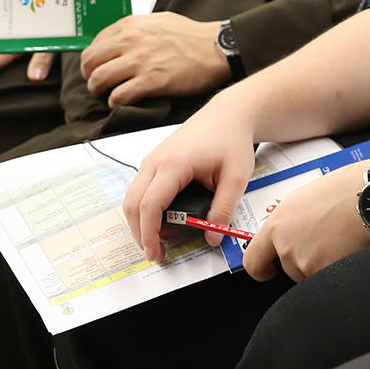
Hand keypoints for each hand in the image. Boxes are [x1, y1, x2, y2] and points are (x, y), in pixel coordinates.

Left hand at [80, 12, 228, 108]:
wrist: (216, 48)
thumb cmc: (191, 36)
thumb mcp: (158, 20)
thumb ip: (135, 28)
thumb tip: (118, 40)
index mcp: (131, 25)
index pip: (95, 43)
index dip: (93, 59)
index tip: (97, 66)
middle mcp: (131, 41)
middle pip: (90, 61)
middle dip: (89, 75)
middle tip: (96, 82)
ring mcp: (140, 61)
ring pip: (99, 79)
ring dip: (98, 90)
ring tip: (106, 93)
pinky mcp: (151, 81)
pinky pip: (118, 96)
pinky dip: (115, 101)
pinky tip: (121, 101)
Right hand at [123, 98, 258, 259]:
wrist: (227, 114)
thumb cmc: (231, 140)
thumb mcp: (237, 176)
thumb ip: (224, 208)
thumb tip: (212, 237)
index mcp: (174, 163)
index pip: (150, 205)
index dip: (149, 234)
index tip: (157, 253)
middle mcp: (155, 161)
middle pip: (132, 203)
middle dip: (140, 233)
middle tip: (157, 254)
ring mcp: (152, 160)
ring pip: (132, 197)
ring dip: (141, 222)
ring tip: (162, 240)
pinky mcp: (154, 162)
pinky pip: (140, 190)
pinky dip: (145, 209)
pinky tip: (164, 221)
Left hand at [240, 160, 369, 281]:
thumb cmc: (343, 191)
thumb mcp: (302, 199)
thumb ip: (286, 223)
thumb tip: (284, 236)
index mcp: (277, 225)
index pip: (253, 261)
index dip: (260, 270)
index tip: (268, 271)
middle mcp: (287, 246)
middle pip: (288, 268)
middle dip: (303, 261)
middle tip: (323, 240)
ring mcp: (305, 262)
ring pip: (308, 275)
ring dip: (321, 264)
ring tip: (337, 239)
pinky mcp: (325, 272)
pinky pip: (327, 279)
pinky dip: (336, 269)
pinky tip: (346, 248)